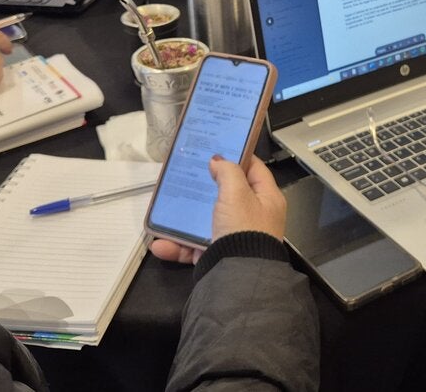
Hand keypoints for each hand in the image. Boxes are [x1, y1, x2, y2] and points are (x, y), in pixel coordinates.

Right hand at [149, 156, 286, 265]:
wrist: (238, 278)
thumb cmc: (244, 229)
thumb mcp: (237, 193)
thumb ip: (228, 172)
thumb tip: (218, 161)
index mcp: (266, 198)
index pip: (253, 169)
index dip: (236, 156)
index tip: (216, 147)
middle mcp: (252, 217)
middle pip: (226, 194)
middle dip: (204, 186)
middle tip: (185, 173)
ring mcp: (233, 236)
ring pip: (205, 220)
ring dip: (183, 217)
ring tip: (164, 209)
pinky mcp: (216, 255)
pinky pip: (193, 246)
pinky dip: (177, 245)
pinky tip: (160, 243)